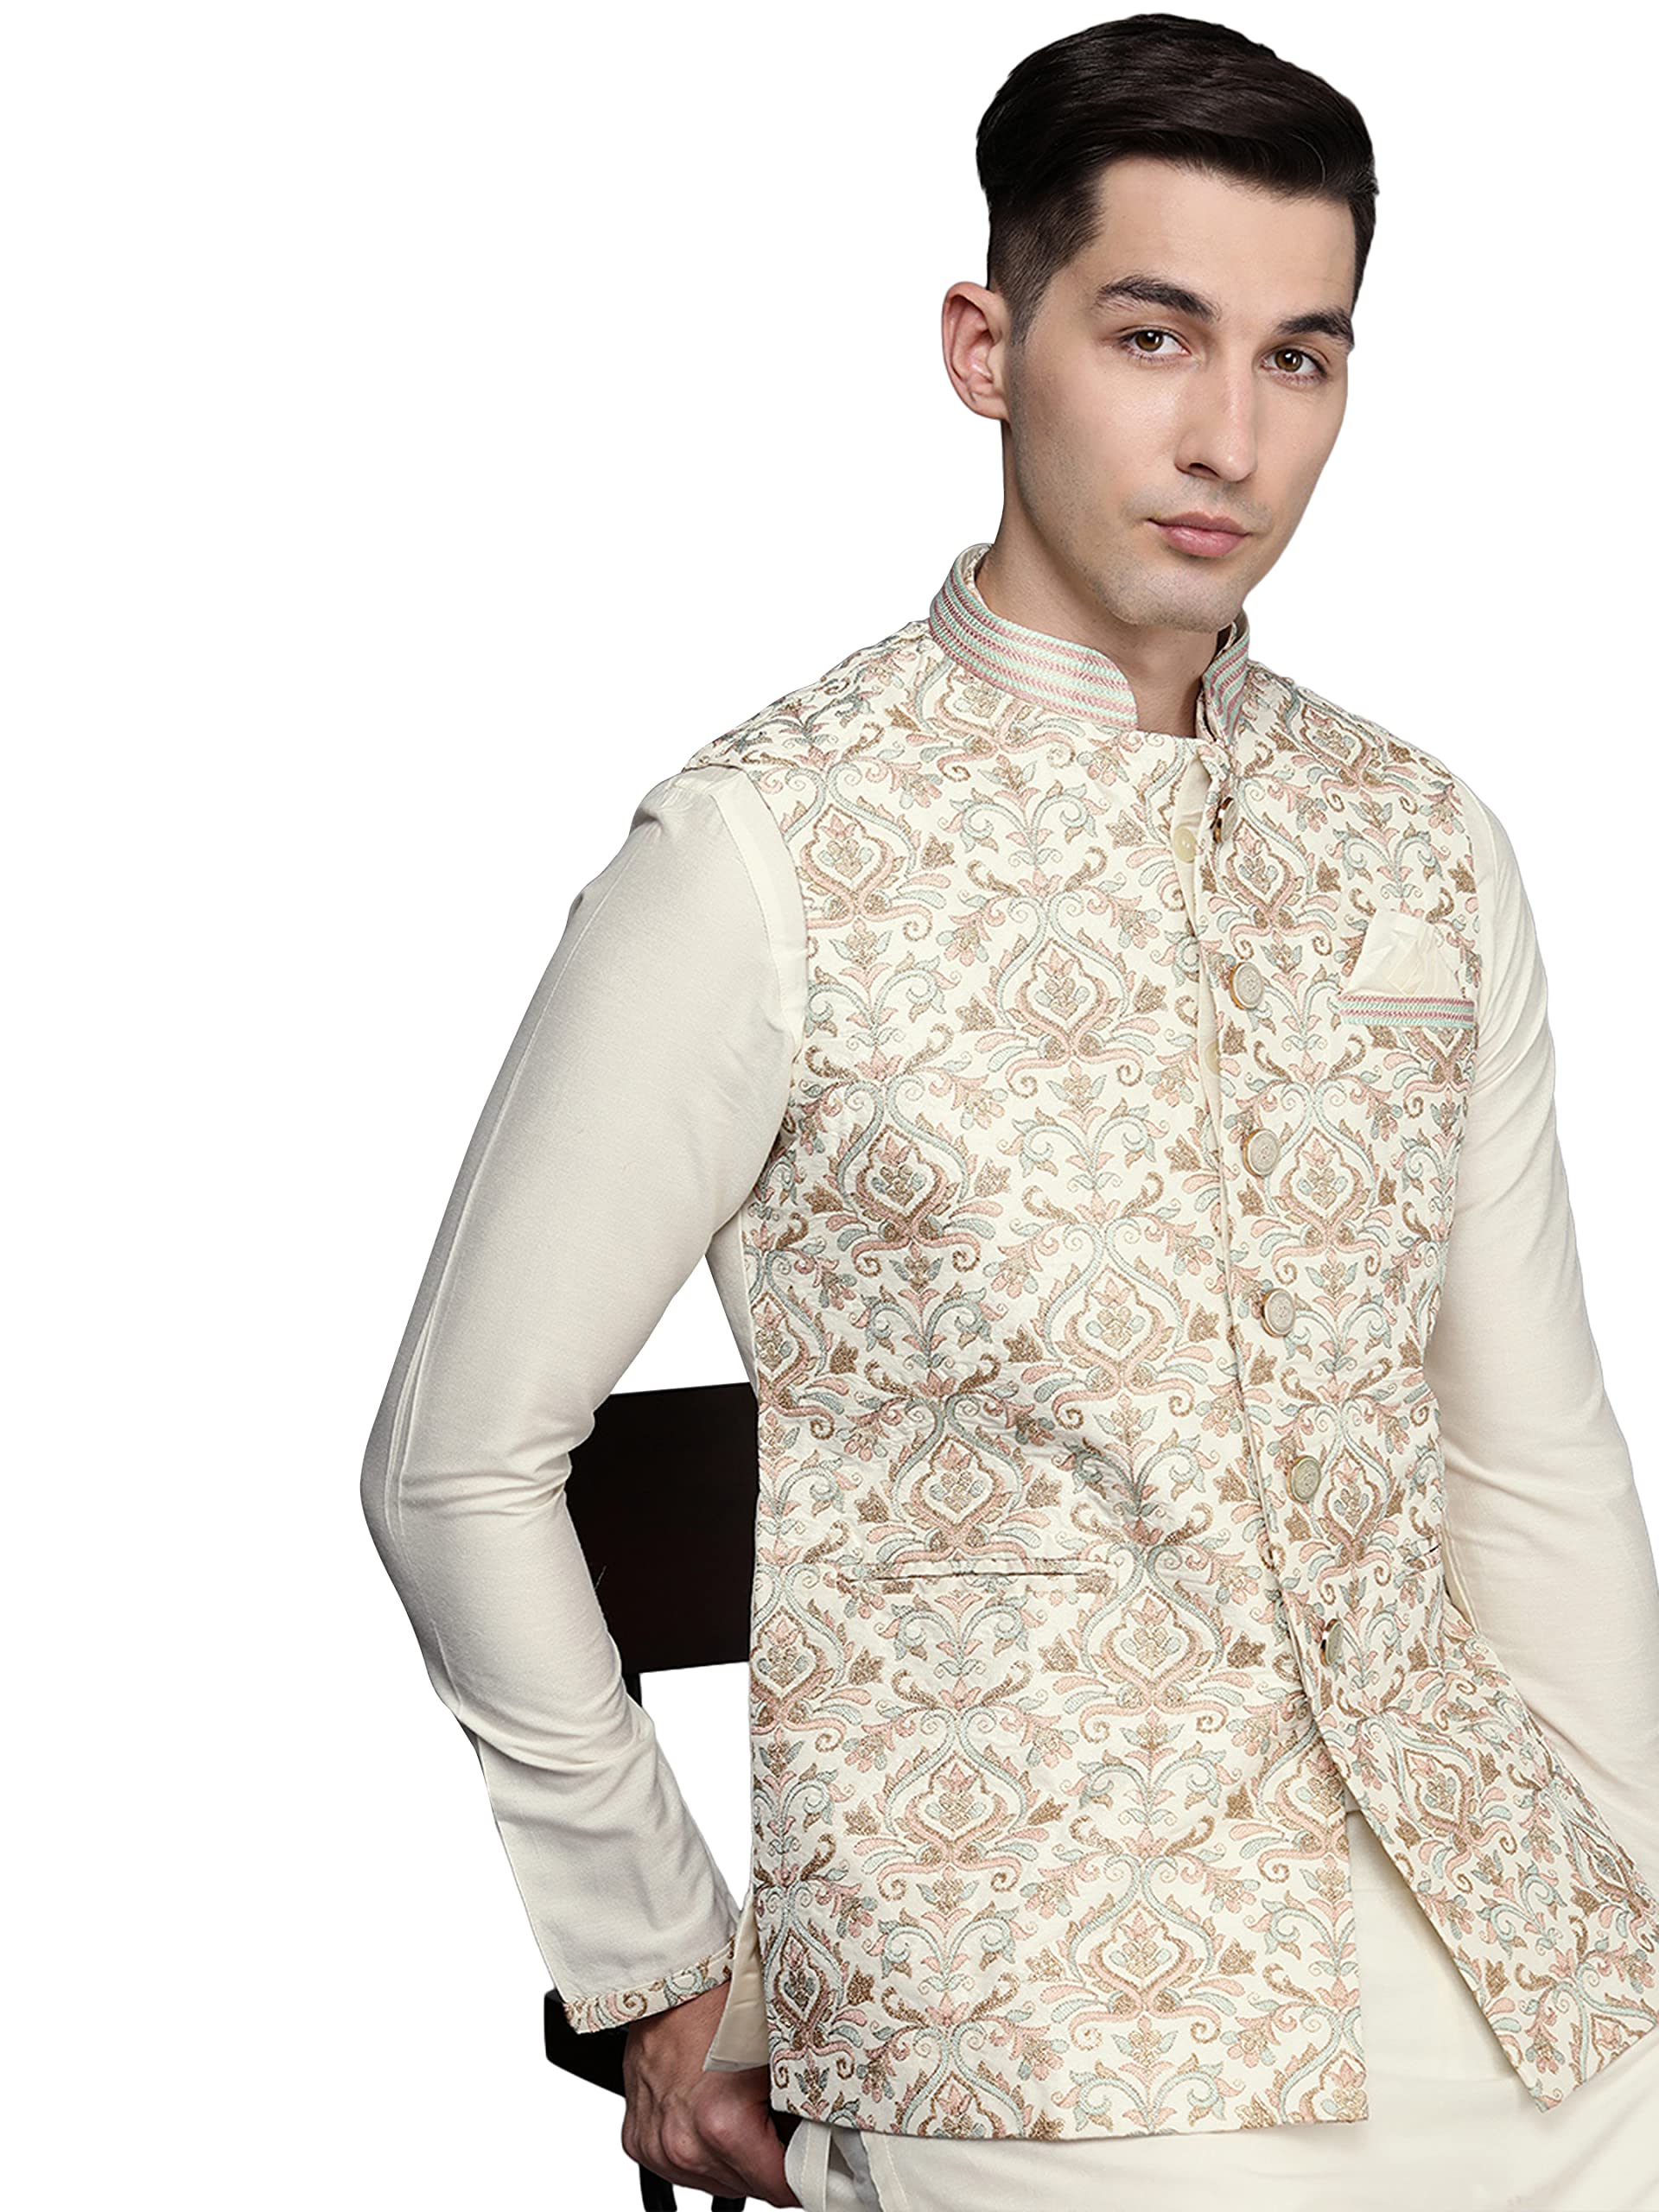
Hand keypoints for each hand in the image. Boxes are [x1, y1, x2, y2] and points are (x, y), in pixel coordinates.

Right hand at [621, 1981, 799, 2206]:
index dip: (806, 2172)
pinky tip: (709, 2107)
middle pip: (748, 2186)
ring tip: (740, 2105)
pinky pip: (682, 2165)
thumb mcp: (782, 2050)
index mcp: (720, 2125)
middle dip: (768, 2159)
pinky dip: (701, 2146)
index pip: (781, 2187)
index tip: (819, 2160)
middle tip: (778, 2118)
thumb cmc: (722, 1999)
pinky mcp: (637, 2140)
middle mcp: (682, 2145)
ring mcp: (655, 2146)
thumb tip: (833, 2140)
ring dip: (734, 2155)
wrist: (670, 1974)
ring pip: (715, 2180)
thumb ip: (809, 2107)